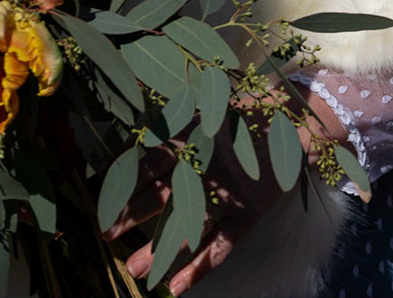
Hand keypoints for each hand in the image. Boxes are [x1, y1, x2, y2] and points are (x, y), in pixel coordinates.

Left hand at [106, 91, 343, 294]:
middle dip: (132, 214)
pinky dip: (202, 266)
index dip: (122, 180)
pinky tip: (179, 286)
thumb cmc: (243, 117)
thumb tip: (130, 143)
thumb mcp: (204, 112)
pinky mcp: (251, 212)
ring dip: (161, 249)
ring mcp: (231, 192)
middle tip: (105, 234)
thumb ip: (172, 127)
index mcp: (193, 138)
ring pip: (190, 224)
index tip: (96, 195)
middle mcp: (209, 166)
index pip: (149, 161)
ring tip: (135, 270)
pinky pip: (224, 243)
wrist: (296, 122)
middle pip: (163, 193)